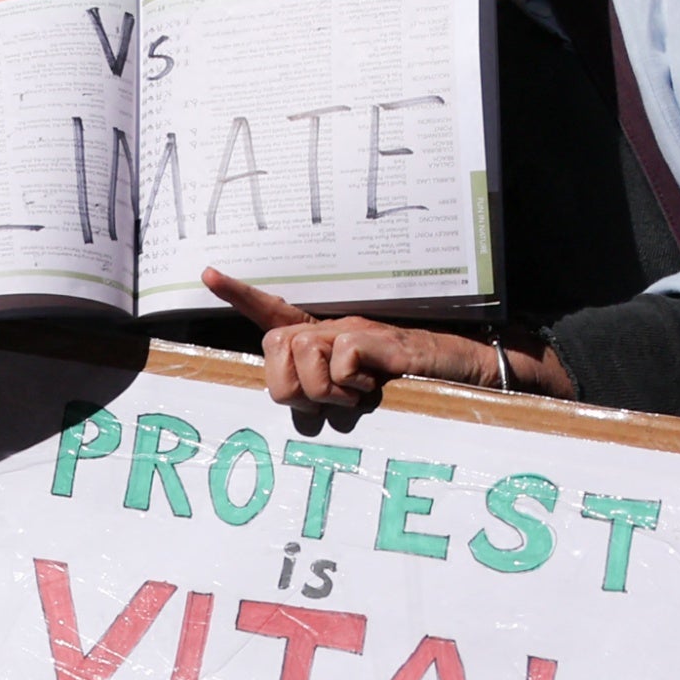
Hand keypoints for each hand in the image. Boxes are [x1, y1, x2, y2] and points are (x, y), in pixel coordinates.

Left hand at [205, 273, 566, 429]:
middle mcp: (335, 327)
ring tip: (358, 397)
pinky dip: (354, 383)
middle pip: (274, 348)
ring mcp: (357, 330)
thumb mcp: (363, 393)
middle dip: (290, 386)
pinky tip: (378, 386)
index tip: (208, 273)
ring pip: (301, 353)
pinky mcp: (380, 340)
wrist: (471, 372)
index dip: (241, 294)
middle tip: (330, 401)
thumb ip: (327, 392)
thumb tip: (296, 407)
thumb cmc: (415, 389)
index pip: (275, 312)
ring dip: (325, 391)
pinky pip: (340, 359)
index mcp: (328, 338)